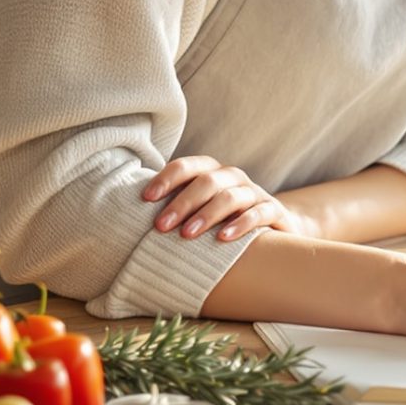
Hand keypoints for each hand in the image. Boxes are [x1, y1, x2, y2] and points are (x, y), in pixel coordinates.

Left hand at [141, 156, 314, 241]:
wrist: (275, 229)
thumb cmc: (224, 221)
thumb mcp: (201, 210)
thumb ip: (176, 208)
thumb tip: (130, 215)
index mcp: (212, 172)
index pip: (187, 166)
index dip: (166, 179)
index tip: (146, 198)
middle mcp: (233, 178)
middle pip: (207, 181)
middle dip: (181, 203)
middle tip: (160, 226)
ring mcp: (255, 193)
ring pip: (231, 196)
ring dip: (206, 214)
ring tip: (187, 235)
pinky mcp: (274, 211)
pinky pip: (259, 213)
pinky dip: (241, 224)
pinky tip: (224, 238)